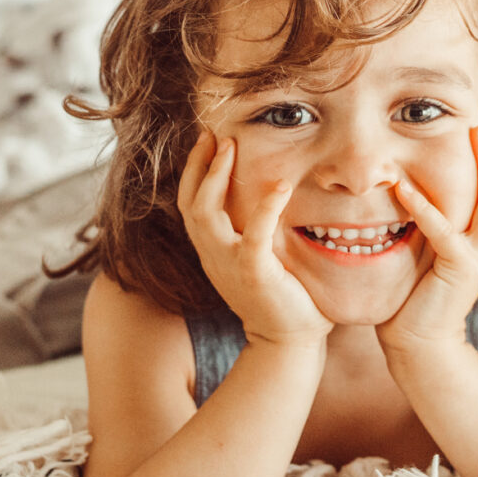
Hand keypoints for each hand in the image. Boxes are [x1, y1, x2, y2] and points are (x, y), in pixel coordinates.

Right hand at [178, 131, 331, 350]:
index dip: (193, 172)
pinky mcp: (254, 273)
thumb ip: (257, 231)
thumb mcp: (261, 260)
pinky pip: (253, 234)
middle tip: (212, 133)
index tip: (207, 141)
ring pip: (204, 213)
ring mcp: (229, 265)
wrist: (288, 343)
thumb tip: (275, 193)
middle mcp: (213, 256)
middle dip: (198, 164)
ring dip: (215, 176)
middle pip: (189, 202)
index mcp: (213, 252)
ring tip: (230, 147)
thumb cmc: (283, 299)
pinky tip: (281, 184)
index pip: (190, 205)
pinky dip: (266, 206)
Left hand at [377, 125, 477, 358]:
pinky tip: (403, 186)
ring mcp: (476, 258)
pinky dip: (424, 206)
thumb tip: (407, 186)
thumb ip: (429, 224)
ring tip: (475, 135)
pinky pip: (444, 230)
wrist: (419, 345)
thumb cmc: (414, 300)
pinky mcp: (458, 269)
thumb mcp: (425, 252)